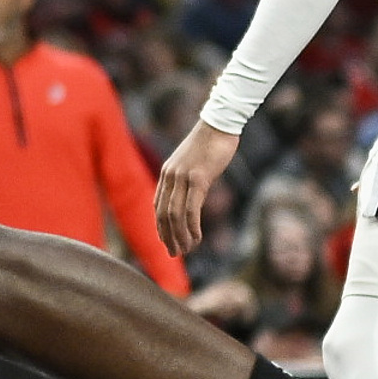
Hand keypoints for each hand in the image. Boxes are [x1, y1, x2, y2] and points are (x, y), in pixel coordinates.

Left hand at [156, 122, 239, 255]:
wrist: (219, 124)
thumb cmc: (209, 144)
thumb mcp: (192, 165)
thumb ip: (188, 181)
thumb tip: (190, 199)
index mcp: (166, 174)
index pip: (157, 207)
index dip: (161, 228)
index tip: (168, 243)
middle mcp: (170, 177)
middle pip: (163, 215)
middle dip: (168, 237)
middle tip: (175, 254)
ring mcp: (182, 177)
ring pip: (175, 215)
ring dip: (180, 236)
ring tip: (186, 250)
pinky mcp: (198, 178)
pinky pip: (191, 208)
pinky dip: (192, 227)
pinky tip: (197, 238)